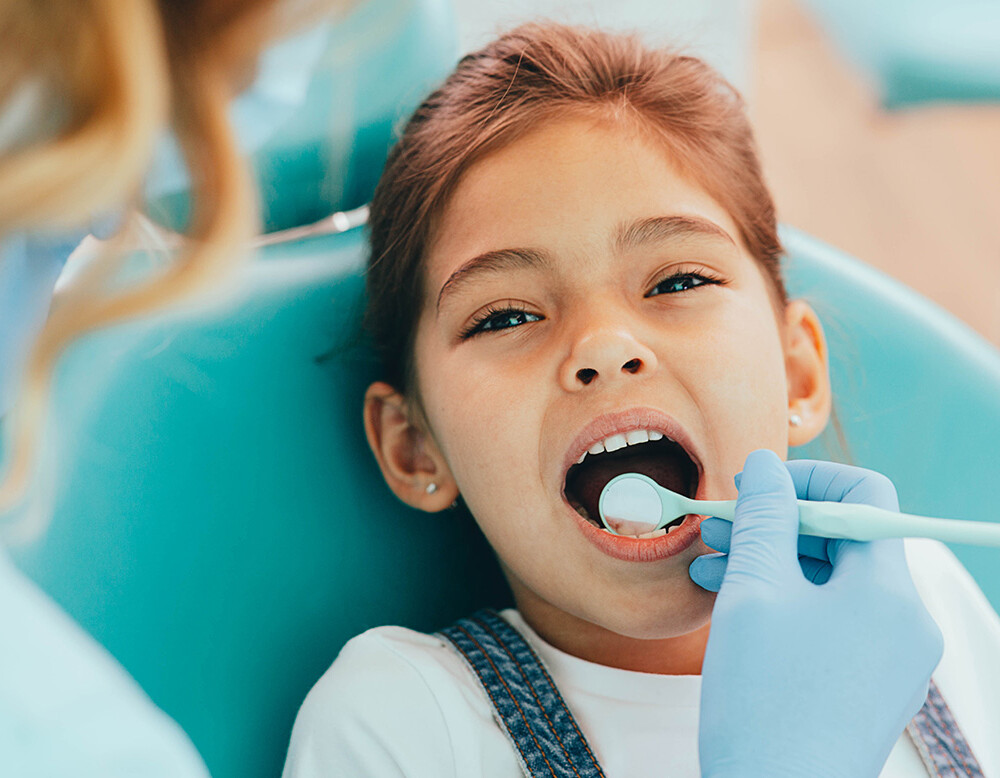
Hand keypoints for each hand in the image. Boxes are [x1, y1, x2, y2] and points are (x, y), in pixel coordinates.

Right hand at [690, 450, 942, 777]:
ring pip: (831, 582)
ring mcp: (890, 659)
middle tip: (717, 525)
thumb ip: (762, 517)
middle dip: (776, 524)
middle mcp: (904, 622)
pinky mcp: (867, 686)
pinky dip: (785, 603)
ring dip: (771, 563)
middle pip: (845, 540)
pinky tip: (731, 604)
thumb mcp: (753, 592)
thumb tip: (766, 464)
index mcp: (888, 591)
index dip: (806, 479)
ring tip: (708, 564)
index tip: (752, 487)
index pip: (865, 496)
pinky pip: (831, 621)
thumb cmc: (763, 700)